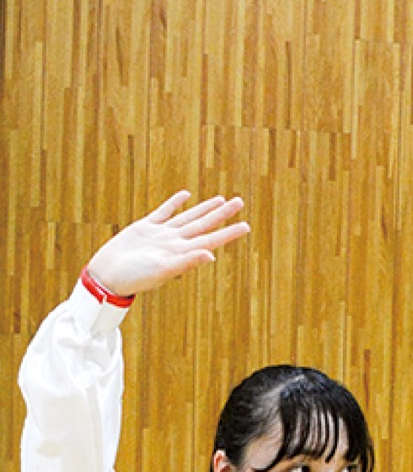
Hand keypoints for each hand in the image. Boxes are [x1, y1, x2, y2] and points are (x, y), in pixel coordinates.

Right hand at [85, 191, 249, 296]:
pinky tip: (186, 195)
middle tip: (239, 202)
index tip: (246, 226)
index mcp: (182, 253)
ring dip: (204, 208)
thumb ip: (187, 262)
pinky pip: (165, 211)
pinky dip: (176, 203)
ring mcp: (161, 234)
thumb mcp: (162, 270)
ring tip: (221, 199)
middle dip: (222, 214)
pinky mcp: (145, 227)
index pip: (211, 239)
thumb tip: (212, 256)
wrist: (107, 276)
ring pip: (188, 216)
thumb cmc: (134, 277)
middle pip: (204, 224)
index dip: (229, 232)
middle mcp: (175, 242)